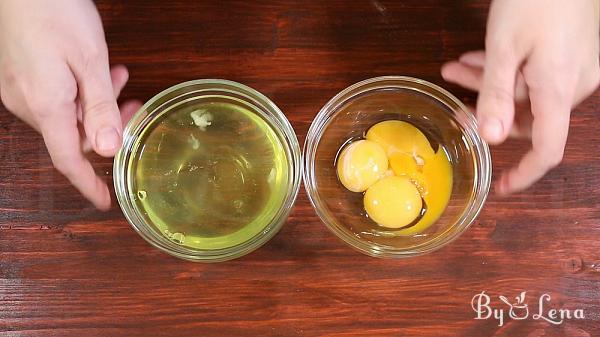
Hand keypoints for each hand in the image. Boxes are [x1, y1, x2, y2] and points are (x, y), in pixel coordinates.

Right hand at [0, 0, 141, 209]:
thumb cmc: (56, 11)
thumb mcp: (90, 60)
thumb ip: (100, 107)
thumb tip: (109, 148)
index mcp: (44, 105)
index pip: (68, 160)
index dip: (88, 183)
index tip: (105, 200)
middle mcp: (26, 103)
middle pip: (72, 135)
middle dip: (107, 126)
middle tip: (134, 106)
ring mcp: (19, 90)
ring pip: (67, 115)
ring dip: (96, 105)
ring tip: (118, 77)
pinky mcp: (19, 78)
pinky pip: (54, 99)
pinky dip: (79, 93)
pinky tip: (97, 73)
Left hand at [441, 0, 599, 194]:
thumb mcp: (504, 47)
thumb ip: (496, 95)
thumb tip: (491, 138)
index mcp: (559, 89)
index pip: (547, 150)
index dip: (525, 174)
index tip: (501, 185)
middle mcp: (575, 84)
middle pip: (530, 117)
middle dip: (488, 112)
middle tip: (455, 103)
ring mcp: (578, 68)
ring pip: (528, 92)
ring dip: (491, 86)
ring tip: (456, 69)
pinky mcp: (575, 53)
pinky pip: (539, 74)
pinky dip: (509, 71)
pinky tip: (479, 57)